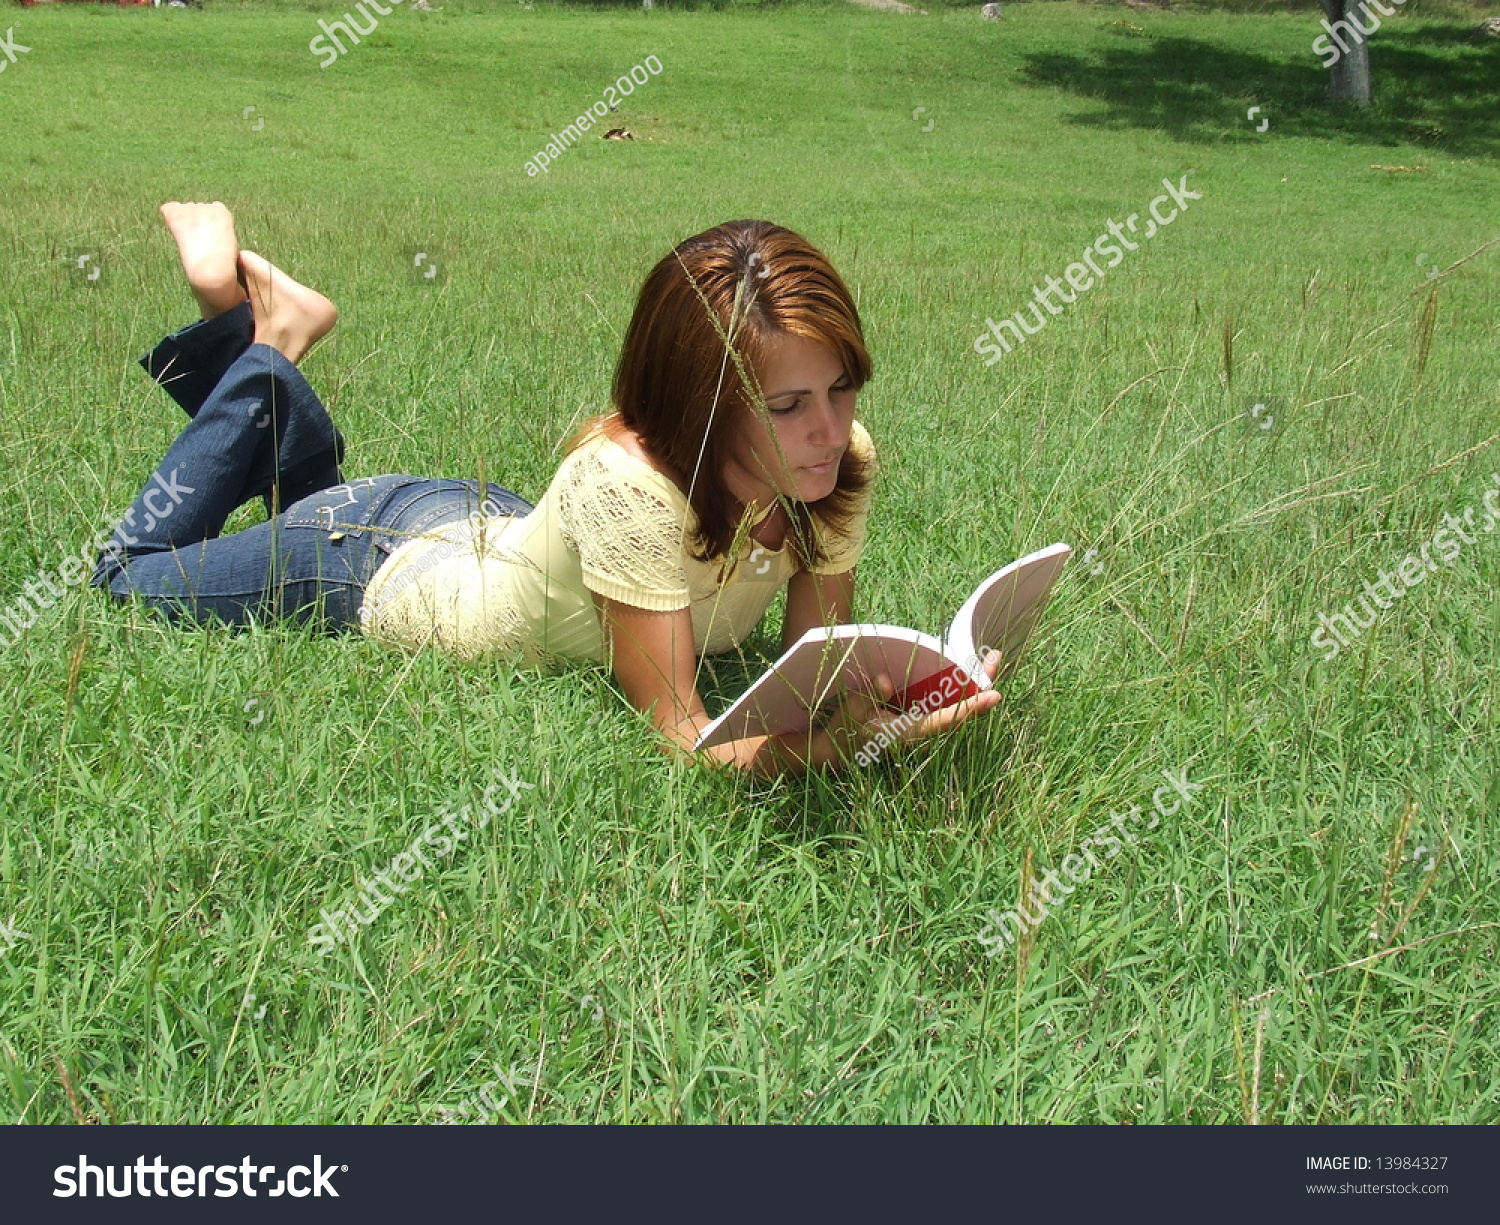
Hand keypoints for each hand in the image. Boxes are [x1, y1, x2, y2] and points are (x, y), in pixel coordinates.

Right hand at [824, 650, 1003, 759]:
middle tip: (997, 657)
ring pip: (957, 705)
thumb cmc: (846, 729)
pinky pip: (946, 703)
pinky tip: (969, 668)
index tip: (993, 696)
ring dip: (974, 682)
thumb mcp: (852, 710)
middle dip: (981, 684)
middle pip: (961, 711)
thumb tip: (885, 681)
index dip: (971, 709)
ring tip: (991, 657)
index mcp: (908, 734)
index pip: (946, 720)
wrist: (840, 748)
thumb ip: (870, 696)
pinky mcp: (919, 719)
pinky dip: (960, 686)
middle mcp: (923, 732)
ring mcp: (922, 725)